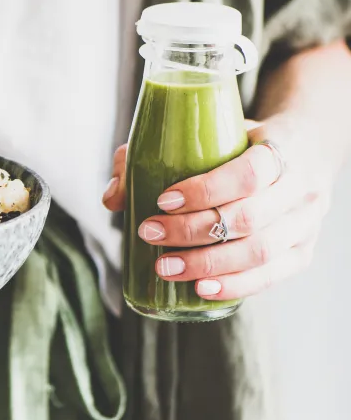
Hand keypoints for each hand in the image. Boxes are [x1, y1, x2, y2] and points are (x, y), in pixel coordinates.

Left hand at [102, 119, 332, 301]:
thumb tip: (113, 197)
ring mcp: (306, 224)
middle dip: (192, 231)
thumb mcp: (211, 131)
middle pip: (248, 218)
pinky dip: (234, 285)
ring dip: (207, 264)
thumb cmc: (244, 142)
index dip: (205, 190)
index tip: (162, 200)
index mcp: (283, 148)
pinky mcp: (304, 253)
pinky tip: (201, 288)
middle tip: (150, 233)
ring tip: (165, 267)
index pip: (249, 174)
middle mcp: (302, 189)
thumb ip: (155, 154)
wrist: (305, 149)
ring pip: (260, 252)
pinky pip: (271, 277)